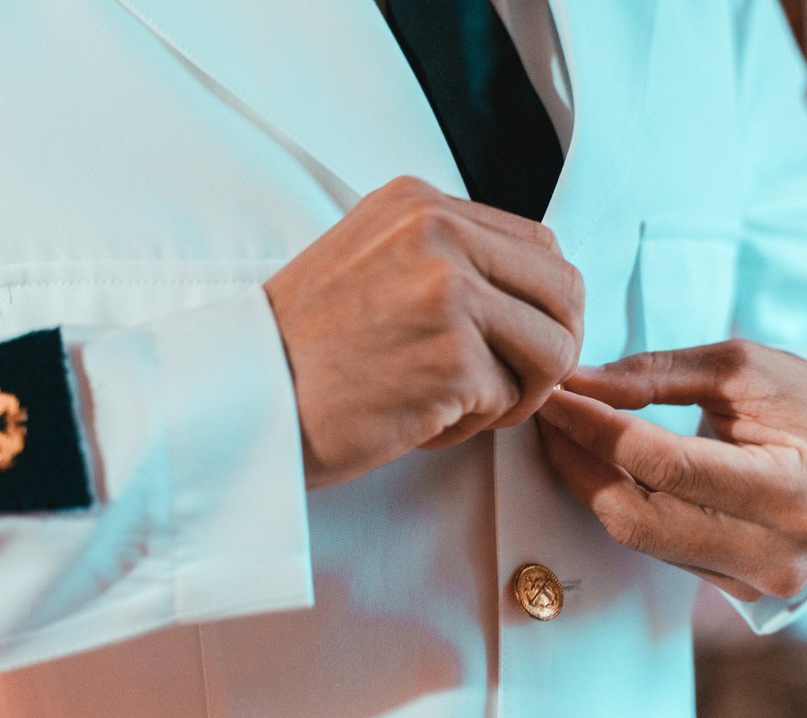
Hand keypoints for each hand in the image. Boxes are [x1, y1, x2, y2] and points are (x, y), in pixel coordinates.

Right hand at [264, 176, 582, 487]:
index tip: (506, 345)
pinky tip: (418, 421)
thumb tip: (530, 295)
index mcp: (419, 203)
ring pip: (554, 349)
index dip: (537, 307)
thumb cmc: (300, 351)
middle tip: (496, 385)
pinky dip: (472, 425)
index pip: (539, 246)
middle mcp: (439, 232)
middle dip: (545, 352)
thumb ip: (446, 261)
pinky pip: (511, 401)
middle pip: (565, 292)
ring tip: (453, 404)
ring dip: (515, 392)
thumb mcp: (370, 263)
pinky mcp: (452, 356)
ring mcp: (449, 291)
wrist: (241, 400)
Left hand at [535, 340, 806, 600]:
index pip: (664, 466)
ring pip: (637, 537)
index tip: (555, 396)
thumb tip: (580, 384)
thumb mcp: (746, 368)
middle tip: (547, 415)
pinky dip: (618, 503)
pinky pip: (653, 547)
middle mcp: (773, 552)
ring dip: (588, 483)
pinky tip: (600, 465)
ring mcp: (750, 581)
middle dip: (577, 462)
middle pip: (637, 517)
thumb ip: (659, 374)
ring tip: (566, 432)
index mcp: (791, 492)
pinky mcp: (730, 589)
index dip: (595, 429)